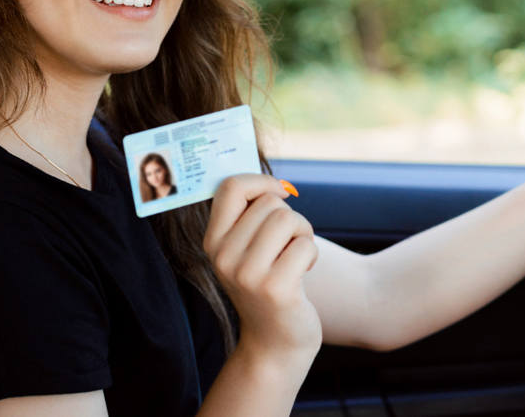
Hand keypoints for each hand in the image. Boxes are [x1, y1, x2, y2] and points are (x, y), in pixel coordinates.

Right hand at [204, 174, 321, 361]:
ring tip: (296, 256)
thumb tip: (275, 182)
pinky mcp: (275, 288)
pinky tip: (303, 274)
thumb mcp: (245, 251)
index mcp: (212, 242)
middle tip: (288, 244)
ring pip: (288, 219)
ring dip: (303, 233)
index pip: (230, 187)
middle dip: (290, 217)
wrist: (275, 342)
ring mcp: (247, 274)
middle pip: (269, 202)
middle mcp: (223, 257)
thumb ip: (249, 217)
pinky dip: (312, 254)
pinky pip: (305, 244)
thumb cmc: (268, 284)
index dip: (261, 181)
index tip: (279, 193)